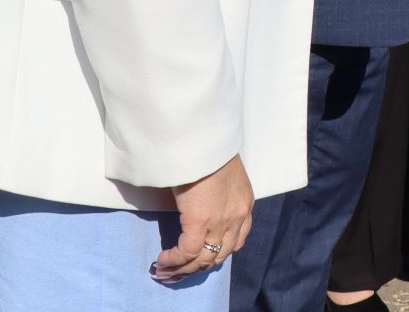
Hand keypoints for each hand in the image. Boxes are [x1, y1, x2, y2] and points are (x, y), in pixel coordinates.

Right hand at [154, 155, 252, 282]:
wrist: (203, 138)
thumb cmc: (208, 148)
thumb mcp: (222, 173)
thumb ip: (217, 192)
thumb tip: (200, 202)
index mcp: (245, 202)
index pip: (237, 240)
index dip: (219, 253)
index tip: (202, 257)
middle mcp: (238, 215)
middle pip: (220, 255)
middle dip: (198, 267)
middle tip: (179, 271)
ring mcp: (221, 220)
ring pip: (204, 259)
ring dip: (184, 268)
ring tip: (165, 270)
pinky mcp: (201, 220)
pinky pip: (188, 252)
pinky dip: (174, 259)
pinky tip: (163, 259)